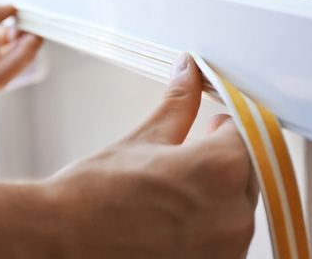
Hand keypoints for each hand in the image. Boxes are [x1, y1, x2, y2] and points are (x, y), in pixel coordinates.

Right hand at [0, 53, 256, 258]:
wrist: (62, 237)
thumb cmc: (93, 194)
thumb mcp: (142, 140)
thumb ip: (178, 103)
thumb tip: (188, 71)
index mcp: (219, 170)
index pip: (249, 135)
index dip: (228, 127)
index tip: (214, 125)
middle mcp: (231, 216)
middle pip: (248, 173)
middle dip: (223, 160)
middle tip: (188, 155)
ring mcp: (223, 251)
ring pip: (237, 208)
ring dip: (217, 194)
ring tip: (173, 189)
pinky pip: (224, 238)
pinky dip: (208, 225)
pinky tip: (173, 217)